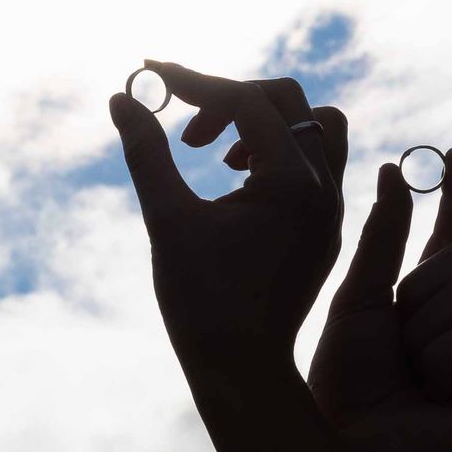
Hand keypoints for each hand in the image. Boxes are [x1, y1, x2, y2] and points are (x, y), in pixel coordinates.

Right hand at [110, 61, 347, 376]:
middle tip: (186, 133)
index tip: (151, 79)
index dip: (196, 84)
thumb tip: (122, 97)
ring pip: (315, 127)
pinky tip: (234, 181)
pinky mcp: (323, 227)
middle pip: (288, 100)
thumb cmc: (201, 303)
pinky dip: (277, 152)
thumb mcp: (168, 220)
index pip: (248, 101)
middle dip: (230, 99)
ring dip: (264, 122)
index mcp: (293, 184)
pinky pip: (315, 162)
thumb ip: (147, 153)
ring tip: (217, 153)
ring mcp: (329, 209)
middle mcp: (324, 189)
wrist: (241, 371)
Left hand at [306, 147, 451, 451]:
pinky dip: (445, 359)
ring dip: (426, 332)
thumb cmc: (344, 382)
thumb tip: (396, 172)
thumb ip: (384, 238)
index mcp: (431, 299)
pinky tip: (434, 395)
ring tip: (412, 375)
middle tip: (399, 340)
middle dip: (422, 290)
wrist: (345, 448)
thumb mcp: (357, 299)